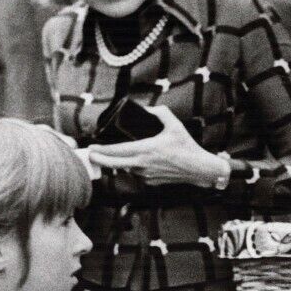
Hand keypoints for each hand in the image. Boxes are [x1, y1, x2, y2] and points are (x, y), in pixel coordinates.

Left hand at [86, 105, 228, 187]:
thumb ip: (161, 113)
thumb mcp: (175, 125)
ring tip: (112, 155)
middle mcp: (143, 164)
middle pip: (113, 164)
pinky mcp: (151, 182)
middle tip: (90, 154)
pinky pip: (137, 174)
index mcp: (146, 150)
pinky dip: (133, 168)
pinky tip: (136, 161)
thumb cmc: (188, 147)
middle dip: (99, 159)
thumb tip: (148, 109)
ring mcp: (146, 175)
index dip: (101, 149)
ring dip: (118, 162)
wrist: (200, 169)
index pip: (117, 151)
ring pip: (125, 168)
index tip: (91, 146)